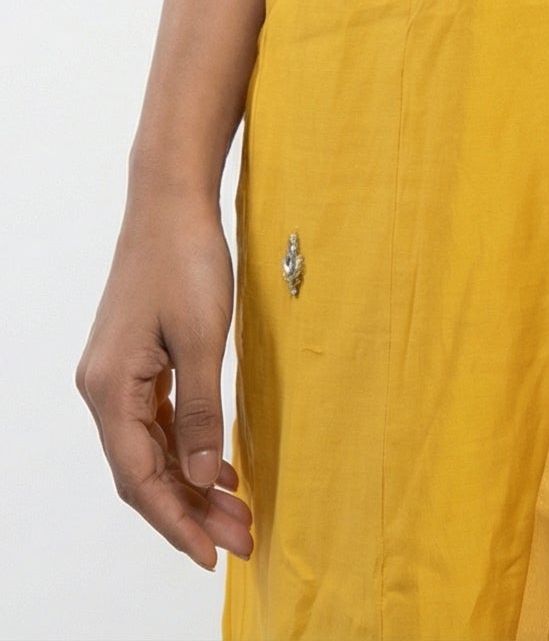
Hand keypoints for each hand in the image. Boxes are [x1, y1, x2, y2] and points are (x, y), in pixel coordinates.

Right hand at [77, 189, 252, 570]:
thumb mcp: (202, 337)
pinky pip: (155, 422)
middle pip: (143, 470)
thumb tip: (198, 478)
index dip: (176, 522)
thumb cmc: (187, 259)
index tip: (212, 555)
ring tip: (237, 512)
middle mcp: (102, 388)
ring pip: (150, 449)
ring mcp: (116, 374)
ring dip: (190, 482)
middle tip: (241, 539)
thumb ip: (200, 412)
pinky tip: (217, 465)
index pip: (139, 478)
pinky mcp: (134, 360)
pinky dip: (185, 449)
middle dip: (189, 511)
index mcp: (110, 388)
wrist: (172, 199)